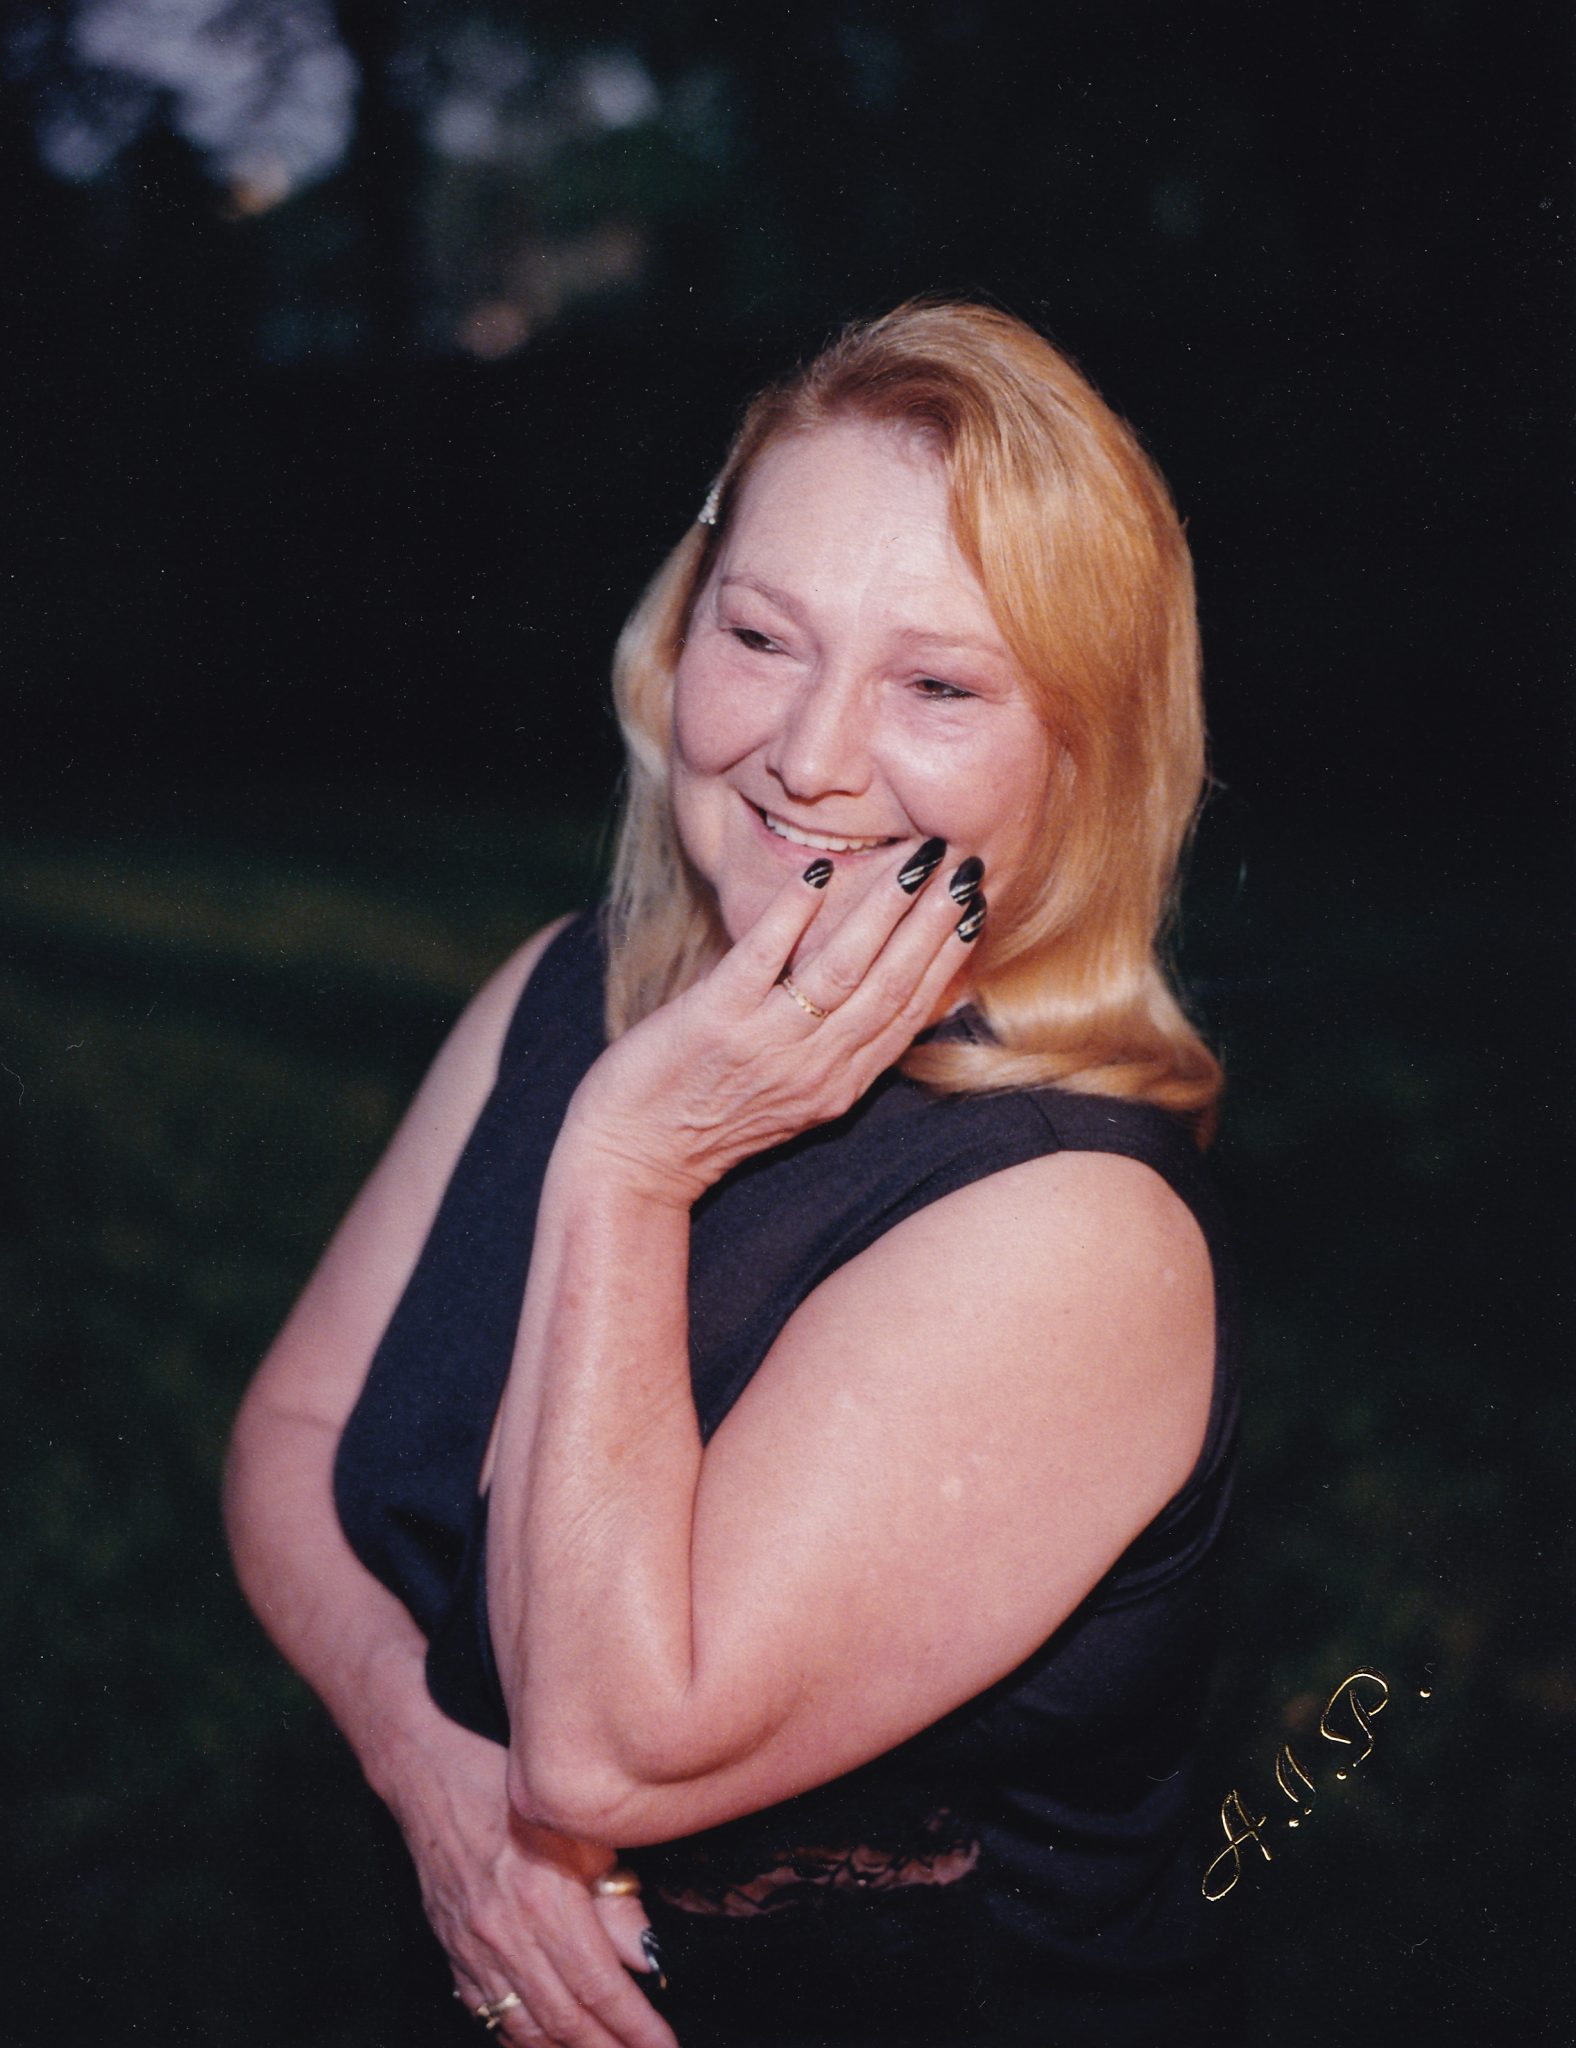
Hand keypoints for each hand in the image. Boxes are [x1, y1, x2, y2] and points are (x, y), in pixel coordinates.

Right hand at [382, 1709, 676, 2047]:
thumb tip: (648, 1959)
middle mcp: (505, 1934)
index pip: (599, 1985)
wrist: (426, 1778)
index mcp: (543, 1899)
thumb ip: (615, 1899)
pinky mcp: (452, 1954)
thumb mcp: (578, 1828)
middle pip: (564, 2020)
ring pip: (524, 2029)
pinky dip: (520, 2038)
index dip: (635, 2027)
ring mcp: (473, 1950)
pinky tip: (544, 2043)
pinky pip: (488, 2014)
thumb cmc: (506, 1789)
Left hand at [563, 841, 985, 1206]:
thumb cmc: (706, 1117)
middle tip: (967, 868)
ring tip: (918, 860)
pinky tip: (818, 871)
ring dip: (885, 910)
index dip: (948, 960)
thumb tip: (871, 982)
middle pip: (892, 988)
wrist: (632, 1160)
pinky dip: (793, 914)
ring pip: (844, 971)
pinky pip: (763, 959)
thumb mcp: (792, 1093)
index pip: (909, 1015)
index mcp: (839, 1086)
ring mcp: (766, 1046)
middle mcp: (814, 1070)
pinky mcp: (715, 1023)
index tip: (974, 909)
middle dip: (934, 924)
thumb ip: (833, 1044)